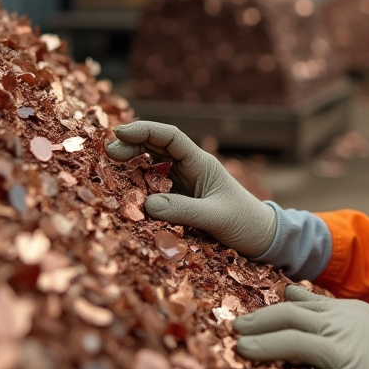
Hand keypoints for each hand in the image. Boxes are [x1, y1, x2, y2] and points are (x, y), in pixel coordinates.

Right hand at [105, 120, 276, 257]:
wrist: (261, 238)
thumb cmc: (245, 223)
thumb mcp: (215, 218)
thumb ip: (183, 211)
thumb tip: (147, 205)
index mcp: (201, 163)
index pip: (170, 138)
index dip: (145, 131)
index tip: (120, 133)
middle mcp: (190, 169)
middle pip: (156, 148)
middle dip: (131, 146)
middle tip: (108, 153)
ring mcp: (183, 184)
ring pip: (151, 166)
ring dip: (132, 165)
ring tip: (109, 167)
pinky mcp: (179, 201)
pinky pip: (154, 188)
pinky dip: (138, 187)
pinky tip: (123, 191)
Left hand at [235, 285, 368, 368]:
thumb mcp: (349, 313)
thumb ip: (317, 304)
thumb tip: (288, 290)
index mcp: (335, 313)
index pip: (294, 308)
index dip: (264, 313)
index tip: (241, 319)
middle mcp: (337, 330)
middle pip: (292, 322)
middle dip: (259, 325)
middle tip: (235, 331)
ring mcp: (344, 356)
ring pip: (301, 346)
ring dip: (269, 347)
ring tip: (244, 350)